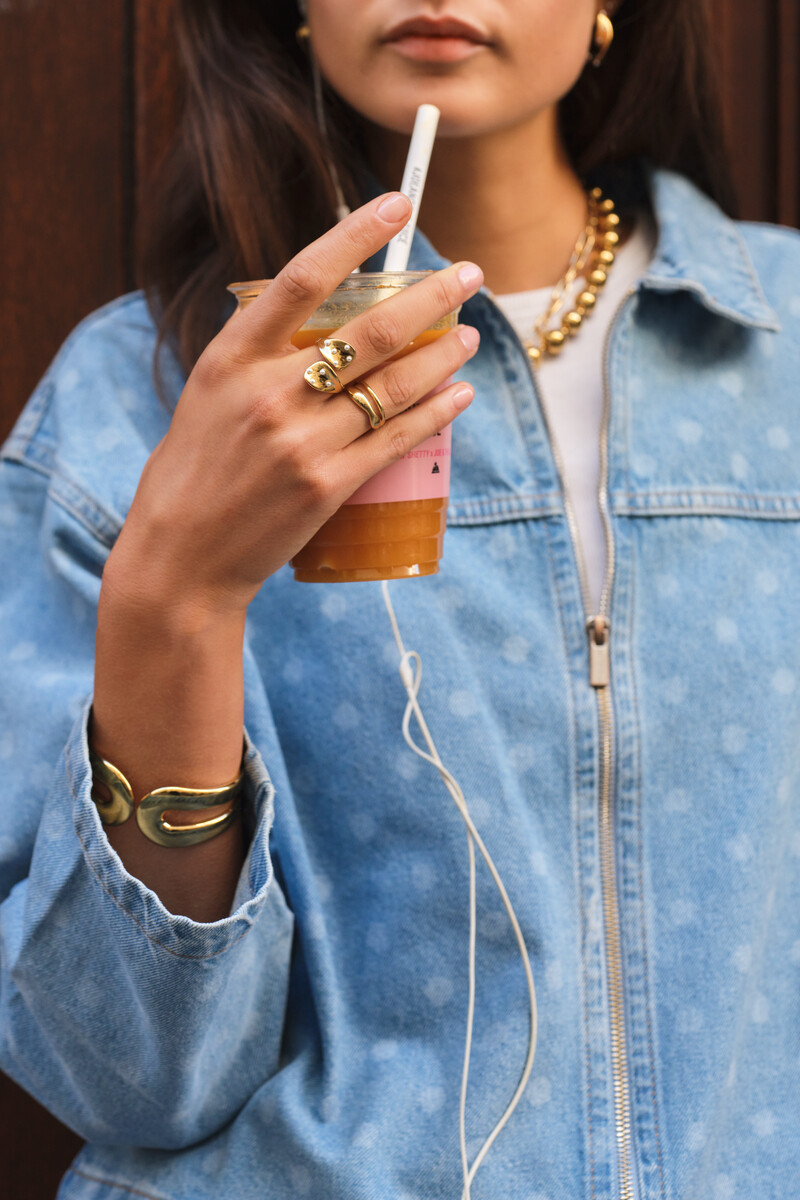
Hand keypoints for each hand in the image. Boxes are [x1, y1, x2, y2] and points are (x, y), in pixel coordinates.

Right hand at [107, 192, 482, 620]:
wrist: (182, 558)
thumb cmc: (192, 472)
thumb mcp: (208, 395)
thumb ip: (258, 357)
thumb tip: (319, 326)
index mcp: (231, 357)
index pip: (303, 278)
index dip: (355, 234)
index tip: (396, 204)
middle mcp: (270, 392)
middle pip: (369, 330)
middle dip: (431, 296)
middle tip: (467, 276)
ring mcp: (303, 441)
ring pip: (394, 383)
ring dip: (444, 353)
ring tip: (470, 334)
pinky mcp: (328, 485)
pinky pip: (397, 437)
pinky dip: (437, 411)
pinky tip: (460, 393)